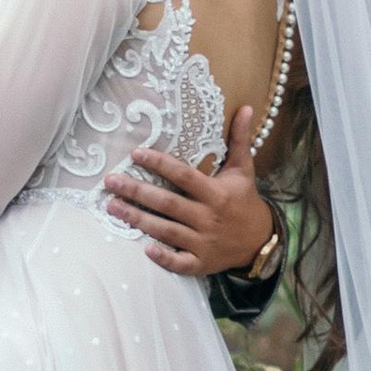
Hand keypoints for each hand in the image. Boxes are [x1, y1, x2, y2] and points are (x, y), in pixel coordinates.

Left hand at [105, 104, 278, 279]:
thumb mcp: (244, 170)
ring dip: (138, 219)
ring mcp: (203, 242)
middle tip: (110, 181)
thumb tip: (245, 107)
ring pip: (167, 230)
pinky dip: (163, 257)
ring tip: (112, 207)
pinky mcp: (201, 262)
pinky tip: (144, 248)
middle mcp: (208, 217)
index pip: (184, 176)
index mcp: (216, 193)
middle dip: (137, 192)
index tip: (136, 153)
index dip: (160, 164)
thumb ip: (240, 139)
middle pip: (168, 203)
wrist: (260, 242)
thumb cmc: (245, 201)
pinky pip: (180, 262)